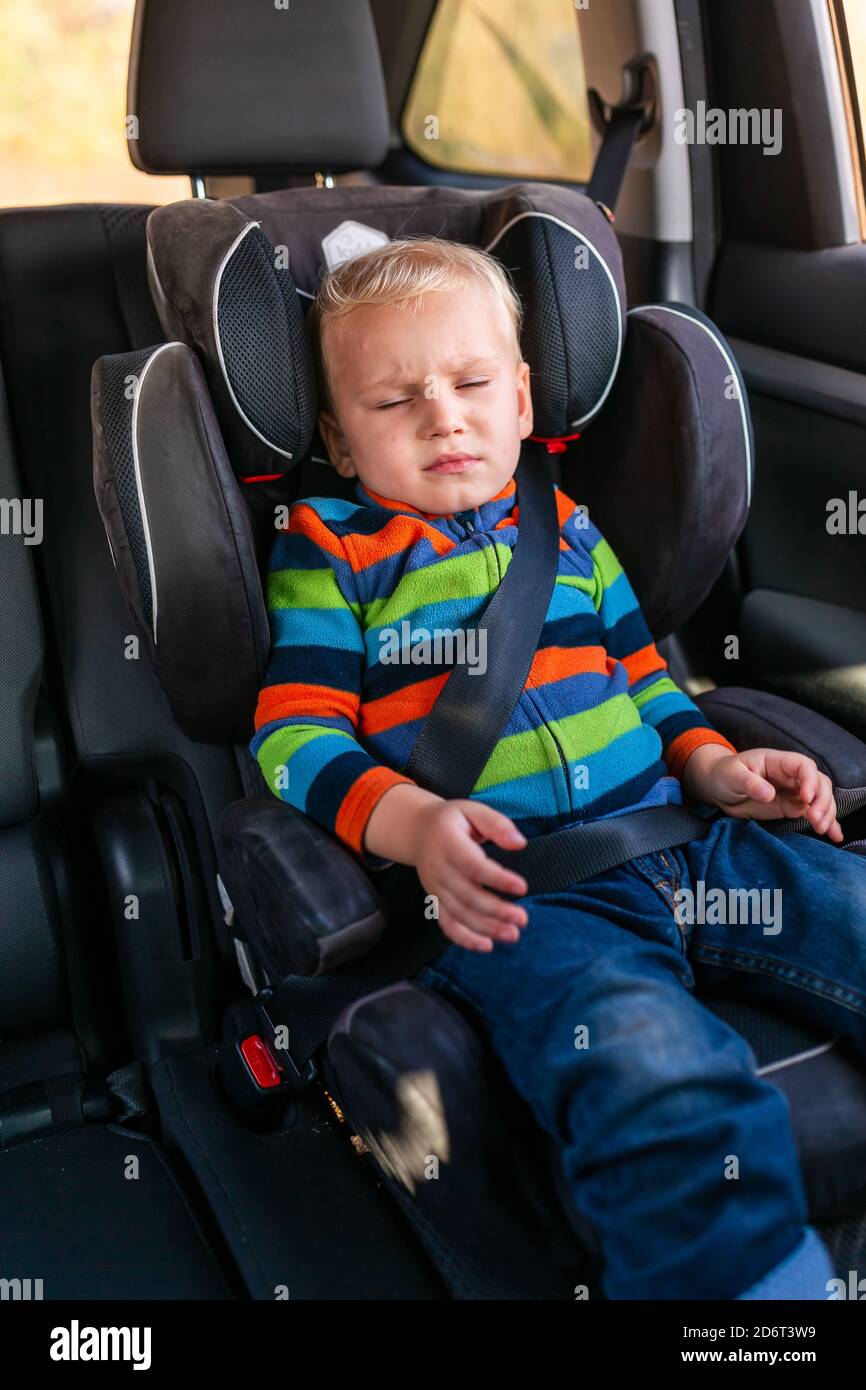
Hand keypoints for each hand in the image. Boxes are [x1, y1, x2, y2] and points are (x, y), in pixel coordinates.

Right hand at [414, 800, 529, 952]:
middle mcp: (438, 869)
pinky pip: (447, 924)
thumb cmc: (452, 820)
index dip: (497, 879)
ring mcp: (435, 888)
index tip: (522, 887)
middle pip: (466, 895)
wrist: (416, 830)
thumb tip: (519, 843)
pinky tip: (487, 945)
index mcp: (448, 843)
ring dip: (485, 928)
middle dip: (495, 910)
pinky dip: (464, 938)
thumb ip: (497, 824)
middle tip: (522, 918)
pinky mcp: (435, 900)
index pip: (473, 865)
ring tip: (511, 934)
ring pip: (458, 913)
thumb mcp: (473, 809)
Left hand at [697, 747, 842, 843]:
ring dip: (826, 813)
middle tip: (814, 819)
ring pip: (821, 798)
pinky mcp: (791, 807)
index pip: (804, 766)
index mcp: (777, 762)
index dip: (810, 781)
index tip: (805, 798)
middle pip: (819, 783)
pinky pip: (813, 813)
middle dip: (822, 800)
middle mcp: (790, 776)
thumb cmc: (724, 774)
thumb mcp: (732, 775)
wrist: (718, 786)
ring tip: (820, 829)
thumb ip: (750, 783)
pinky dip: (826, 823)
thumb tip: (769, 794)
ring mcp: (793, 792)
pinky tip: (835, 835)